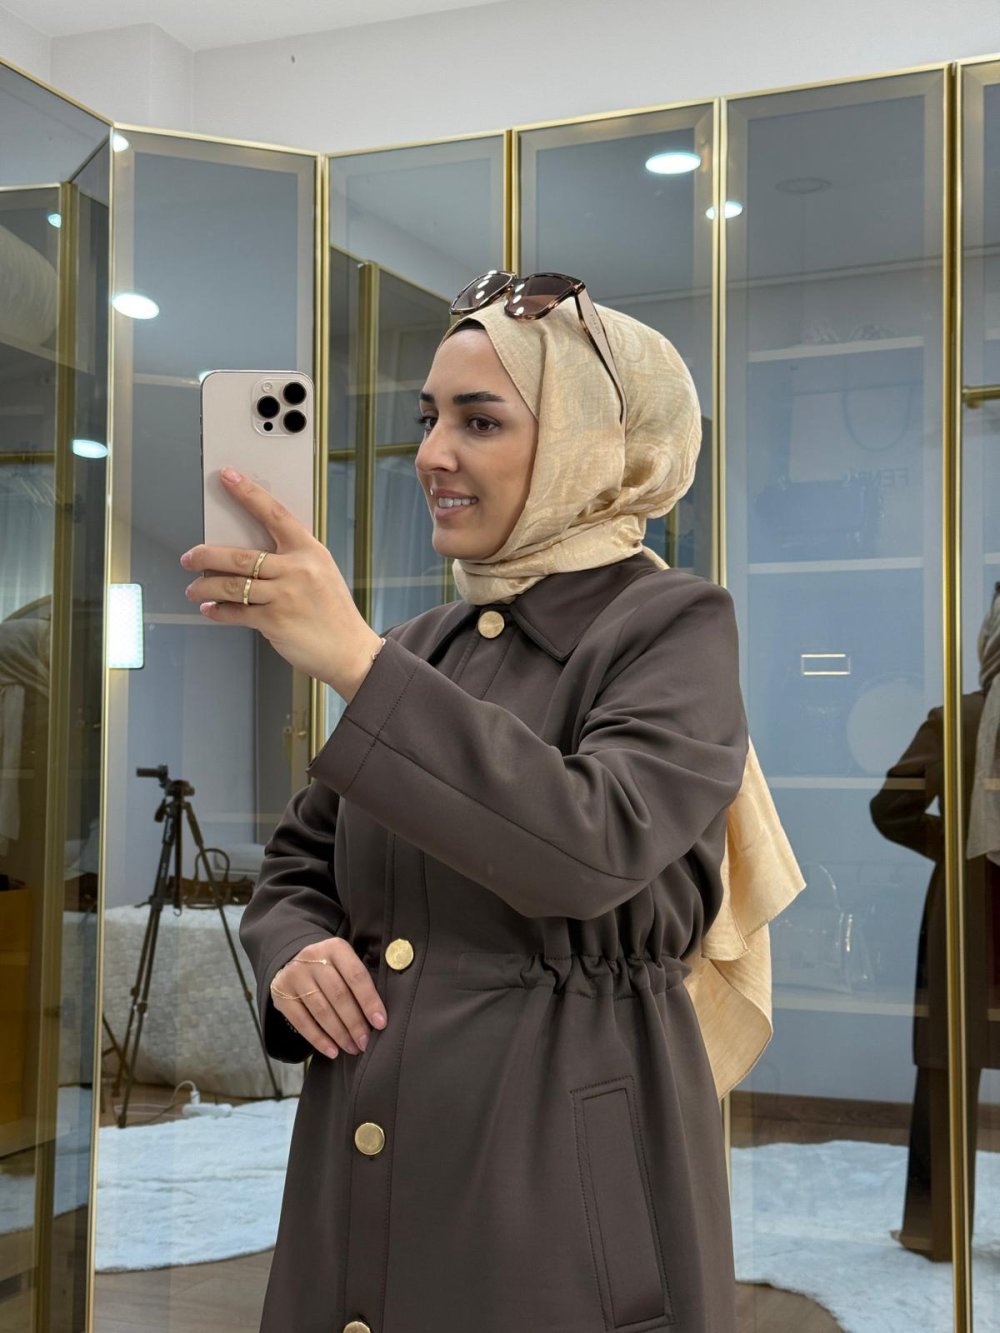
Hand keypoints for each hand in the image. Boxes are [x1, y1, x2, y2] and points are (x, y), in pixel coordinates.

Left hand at [180, 467, 383, 700]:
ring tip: (193, 589)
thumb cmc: (332, 612)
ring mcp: (285, 596)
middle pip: (239, 555)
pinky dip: (218, 611)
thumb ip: (290, 560)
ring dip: (205, 586)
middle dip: (205, 555)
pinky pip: (236, 612)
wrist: (349, 650)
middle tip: (189, 557)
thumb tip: (247, 557)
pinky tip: (210, 609)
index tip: (228, 477)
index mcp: (309, 551)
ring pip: (231, 585)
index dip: (249, 494)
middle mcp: (297, 570)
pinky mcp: (274, 621)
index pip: (275, 514)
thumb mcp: (320, 574)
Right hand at [270, 937, 387, 1058]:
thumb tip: (379, 1017)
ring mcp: (295, 976)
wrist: (293, 961)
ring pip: (321, 1010)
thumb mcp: (345, 963)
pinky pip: (301, 1022)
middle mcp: (313, 958)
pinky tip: (332, 1051)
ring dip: (339, 1034)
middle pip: (338, 995)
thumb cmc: (331, 968)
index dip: (370, 1001)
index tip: (380, 1023)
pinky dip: (318, 1039)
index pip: (356, 976)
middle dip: (355, 1023)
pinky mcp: (281, 994)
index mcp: (335, 948)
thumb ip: (361, 982)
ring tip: (352, 1048)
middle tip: (365, 1042)